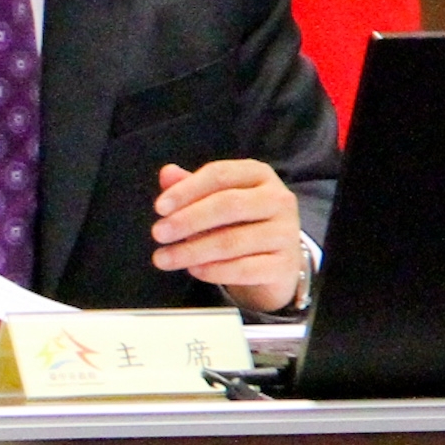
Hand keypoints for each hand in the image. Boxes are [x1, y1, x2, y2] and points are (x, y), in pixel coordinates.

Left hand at [152, 159, 304, 312]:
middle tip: (158, 233)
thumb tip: (166, 173)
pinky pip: (244, 269)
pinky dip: (214, 270)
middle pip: (228, 205)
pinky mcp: (285, 266)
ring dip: (192, 251)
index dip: (186, 190)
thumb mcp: (216, 201)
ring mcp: (286, 233)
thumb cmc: (242, 224)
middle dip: (187, 220)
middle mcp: (278, 199)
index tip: (159, 207)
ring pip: (232, 241)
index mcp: (259, 175)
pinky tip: (193, 270)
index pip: (219, 174)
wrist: (277, 263)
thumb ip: (191, 188)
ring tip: (164, 258)